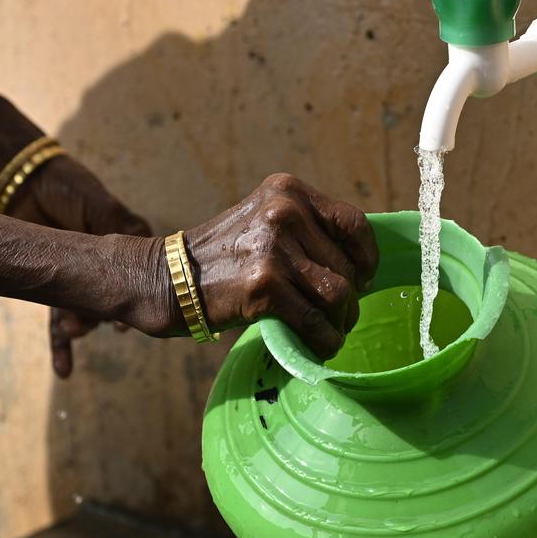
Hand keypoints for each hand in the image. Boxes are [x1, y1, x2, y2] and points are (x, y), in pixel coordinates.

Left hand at [5, 156, 151, 378]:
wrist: (26, 182)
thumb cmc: (69, 188)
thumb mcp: (99, 204)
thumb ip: (119, 227)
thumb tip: (143, 248)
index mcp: (124, 249)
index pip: (138, 281)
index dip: (135, 299)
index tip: (129, 316)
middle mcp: (104, 269)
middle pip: (110, 304)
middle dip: (102, 316)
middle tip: (94, 321)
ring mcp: (77, 281)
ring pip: (84, 315)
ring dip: (80, 328)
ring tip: (72, 331)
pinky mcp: (51, 287)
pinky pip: (57, 322)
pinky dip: (61, 346)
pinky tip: (64, 372)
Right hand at [178, 173, 377, 359]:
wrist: (169, 277)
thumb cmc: (225, 254)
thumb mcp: (265, 219)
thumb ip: (307, 228)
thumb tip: (360, 263)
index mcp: (288, 191)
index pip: (353, 222)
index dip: (367, 256)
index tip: (365, 277)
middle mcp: (284, 212)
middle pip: (347, 265)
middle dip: (350, 297)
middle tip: (340, 314)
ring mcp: (273, 249)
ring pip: (338, 294)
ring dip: (340, 320)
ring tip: (332, 330)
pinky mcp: (264, 285)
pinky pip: (314, 320)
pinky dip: (324, 339)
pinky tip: (321, 346)